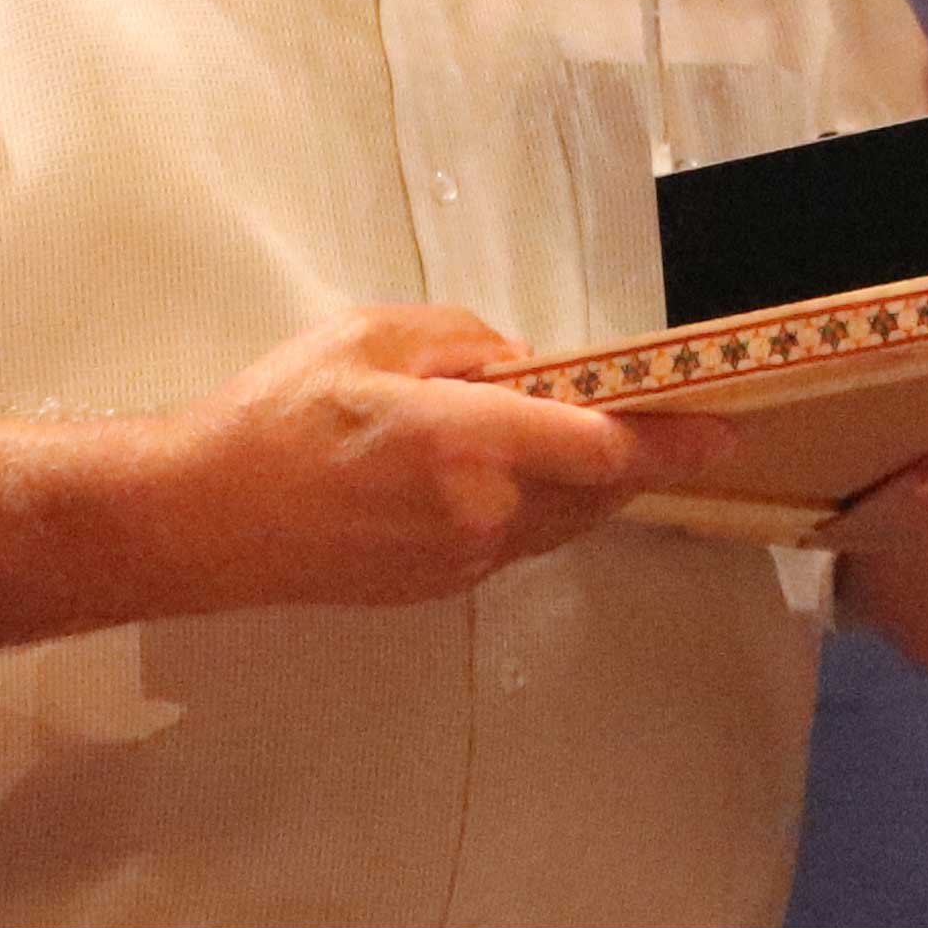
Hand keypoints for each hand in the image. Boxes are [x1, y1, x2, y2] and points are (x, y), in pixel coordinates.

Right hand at [158, 307, 737, 611]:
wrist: (202, 521)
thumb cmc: (277, 415)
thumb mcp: (369, 337)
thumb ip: (461, 342)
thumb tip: (523, 365)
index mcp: (465, 445)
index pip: (599, 445)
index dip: (669, 436)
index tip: (725, 428)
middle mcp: (480, 516)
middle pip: (594, 490)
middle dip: (633, 455)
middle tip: (666, 418)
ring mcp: (461, 563)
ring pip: (559, 520)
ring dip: (584, 482)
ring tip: (590, 437)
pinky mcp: (439, 589)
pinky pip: (516, 540)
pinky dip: (536, 504)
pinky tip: (512, 470)